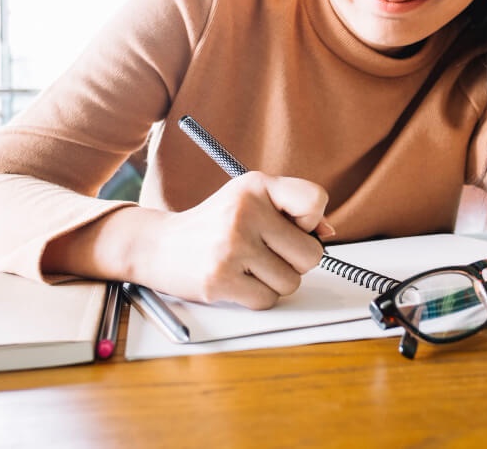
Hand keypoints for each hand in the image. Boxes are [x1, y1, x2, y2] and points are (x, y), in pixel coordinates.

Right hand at [127, 171, 328, 308]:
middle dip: (295, 261)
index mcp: (256, 185)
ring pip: (290, 282)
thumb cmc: (215, 224)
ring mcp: (231, 246)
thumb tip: (327, 233)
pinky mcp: (220, 279)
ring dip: (275, 281)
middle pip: (310, 254)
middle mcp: (244, 211)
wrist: (159, 245)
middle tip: (268, 253)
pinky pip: (267, 300)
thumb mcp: (251, 200)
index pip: (315, 200)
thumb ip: (292, 210)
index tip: (292, 225)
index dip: (311, 221)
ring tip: (248, 266)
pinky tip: (237, 280)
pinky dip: (257, 297)